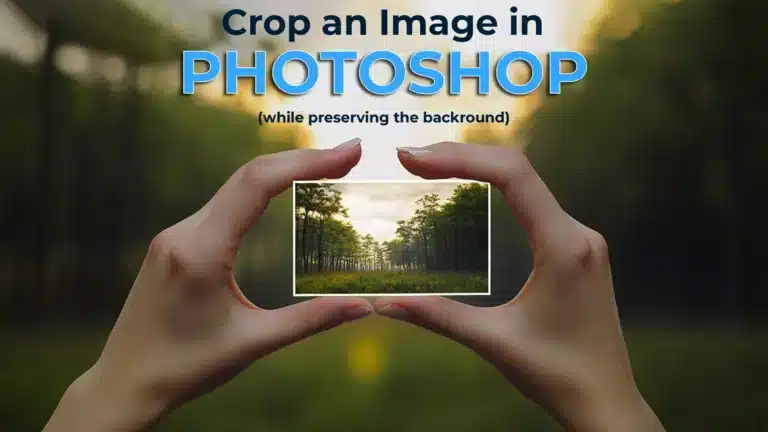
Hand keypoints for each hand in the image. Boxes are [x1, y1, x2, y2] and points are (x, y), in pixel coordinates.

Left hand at [44, 139, 372, 431]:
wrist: (124, 383)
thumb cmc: (185, 367)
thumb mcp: (254, 343)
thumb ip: (312, 319)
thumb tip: (366, 306)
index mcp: (201, 251)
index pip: (258, 184)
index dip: (307, 162)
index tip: (348, 153)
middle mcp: (183, 233)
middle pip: (249, 176)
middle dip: (302, 160)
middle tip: (350, 155)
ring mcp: (174, 235)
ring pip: (234, 188)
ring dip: (280, 173)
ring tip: (327, 169)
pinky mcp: (173, 244)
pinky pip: (222, 205)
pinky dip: (259, 193)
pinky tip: (283, 194)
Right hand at [376, 143, 664, 431]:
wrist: (606, 402)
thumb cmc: (558, 374)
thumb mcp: (493, 341)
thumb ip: (438, 316)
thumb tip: (383, 303)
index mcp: (564, 246)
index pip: (512, 176)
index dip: (460, 158)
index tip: (413, 160)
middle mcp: (577, 233)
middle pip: (517, 171)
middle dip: (462, 158)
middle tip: (411, 160)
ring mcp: (580, 241)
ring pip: (526, 185)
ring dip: (479, 170)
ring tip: (430, 168)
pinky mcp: (575, 252)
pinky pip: (533, 205)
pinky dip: (496, 191)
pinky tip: (467, 193)